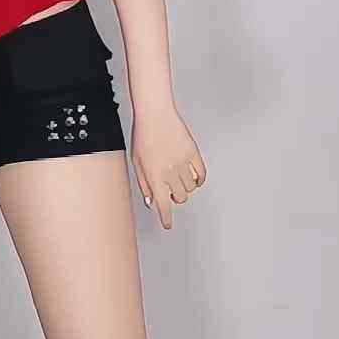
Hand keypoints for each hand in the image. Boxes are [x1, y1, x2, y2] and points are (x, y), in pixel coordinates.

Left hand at [130, 105, 206, 229]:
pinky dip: (198, 180)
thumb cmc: (143, 136)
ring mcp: (183, 162)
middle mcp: (169, 171)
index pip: (162, 204)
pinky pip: (201, 175)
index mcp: (153, 175)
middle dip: (175, 198)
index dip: (166, 217)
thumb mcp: (137, 161)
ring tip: (179, 179)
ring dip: (186, 188)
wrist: (155, 113)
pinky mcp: (193, 153)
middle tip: (170, 190)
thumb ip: (144, 183)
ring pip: (191, 187)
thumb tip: (152, 201)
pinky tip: (193, 177)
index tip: (168, 225)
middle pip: (179, 197)